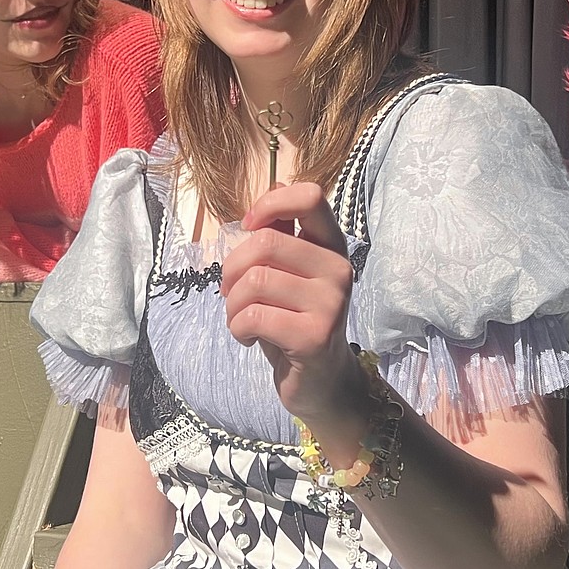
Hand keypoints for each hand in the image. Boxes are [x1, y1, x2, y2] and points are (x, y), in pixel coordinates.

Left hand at [220, 182, 360, 422]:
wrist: (319, 382)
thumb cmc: (294, 319)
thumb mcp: (288, 273)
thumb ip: (282, 233)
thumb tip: (276, 186)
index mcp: (331, 246)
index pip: (310, 197)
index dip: (270, 204)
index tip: (249, 226)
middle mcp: (338, 268)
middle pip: (265, 242)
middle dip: (232, 268)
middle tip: (230, 291)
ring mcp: (331, 302)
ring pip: (254, 280)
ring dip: (232, 304)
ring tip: (240, 317)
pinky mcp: (315, 335)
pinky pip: (254, 316)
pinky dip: (237, 328)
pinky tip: (248, 338)